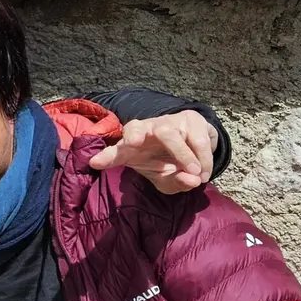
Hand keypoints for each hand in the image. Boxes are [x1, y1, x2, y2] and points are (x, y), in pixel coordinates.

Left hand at [88, 110, 216, 193]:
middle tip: (177, 168)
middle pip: (139, 130)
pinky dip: (204, 158)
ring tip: (199, 178)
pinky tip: (204, 172)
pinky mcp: (189, 118)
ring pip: (169, 134)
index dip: (106, 156)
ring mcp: (167, 120)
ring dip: (186, 158)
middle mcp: (145, 129)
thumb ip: (175, 182)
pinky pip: (197, 138)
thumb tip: (192, 180)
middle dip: (141, 140)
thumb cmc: (168, 165)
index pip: (115, 150)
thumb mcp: (167, 180)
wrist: (190, 147)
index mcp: (132, 146)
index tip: (95, 163)